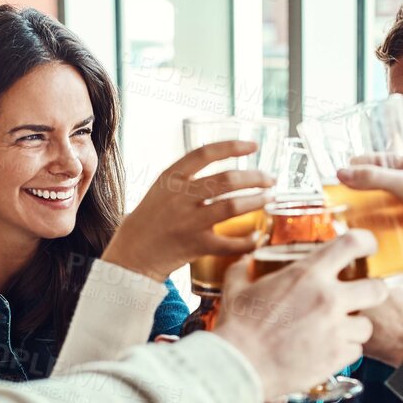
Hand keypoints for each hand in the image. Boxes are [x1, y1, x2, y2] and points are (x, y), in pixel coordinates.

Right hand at [101, 141, 273, 281]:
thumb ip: (186, 179)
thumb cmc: (149, 222)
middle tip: (270, 179)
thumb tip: (223, 171)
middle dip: (255, 177)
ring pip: (232, 206)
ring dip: (257, 201)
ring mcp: (188, 221)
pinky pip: (229, 243)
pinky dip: (248, 240)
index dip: (232, 147)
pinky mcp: (195, 245)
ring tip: (269, 199)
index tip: (253, 146)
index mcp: (170, 178)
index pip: (205, 153)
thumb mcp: (161, 190)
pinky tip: (257, 237)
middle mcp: (179, 197)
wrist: (132, 255)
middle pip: (227, 179)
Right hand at [214, 232, 388, 402]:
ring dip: (354, 327)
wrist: (240, 367)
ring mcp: (335, 330)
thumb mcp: (236, 289)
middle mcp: (328, 299)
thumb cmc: (237, 328)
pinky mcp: (336, 357)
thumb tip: (245, 261)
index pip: (352, 244)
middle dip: (373, 291)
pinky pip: (355, 351)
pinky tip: (327, 351)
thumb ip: (244, 270)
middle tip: (363, 296)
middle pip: (377, 289)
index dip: (366, 242)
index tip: (368, 247)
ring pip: (366, 325)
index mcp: (307, 274)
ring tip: (337, 331)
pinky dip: (344, 351)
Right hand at [337, 108, 402, 300]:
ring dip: (379, 184)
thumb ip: (373, 178)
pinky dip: (387, 205)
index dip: (394, 119)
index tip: (379, 111)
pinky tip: (369, 208)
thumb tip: (343, 173)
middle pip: (399, 159)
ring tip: (354, 186)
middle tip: (352, 163)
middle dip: (375, 161)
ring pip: (399, 182)